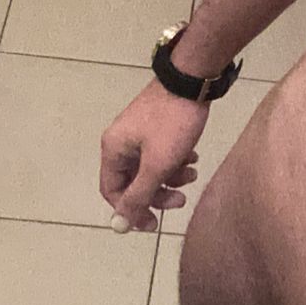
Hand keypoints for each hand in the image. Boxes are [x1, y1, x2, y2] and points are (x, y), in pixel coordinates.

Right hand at [100, 80, 208, 232]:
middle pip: (133, 181)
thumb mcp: (157, 165)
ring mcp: (139, 132)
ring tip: (192, 173)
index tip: (153, 224)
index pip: (112, 191)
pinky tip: (194, 157)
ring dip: (171, 177)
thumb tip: (119, 225)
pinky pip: (161, 152)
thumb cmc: (172, 124)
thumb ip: (138, 195)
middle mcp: (121, 141)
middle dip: (158, 193)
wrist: (192, 79)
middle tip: (181, 200)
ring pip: (151, 168)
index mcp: (113, 149)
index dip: (131, 211)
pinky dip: (176, 160)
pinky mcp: (156, 125)